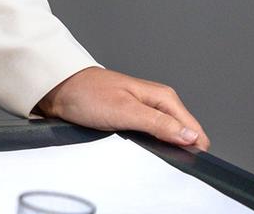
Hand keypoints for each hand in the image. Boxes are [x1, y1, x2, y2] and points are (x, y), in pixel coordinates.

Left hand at [32, 66, 209, 151]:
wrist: (59, 89)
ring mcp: (146, 112)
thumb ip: (159, 123)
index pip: (194, 130)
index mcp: (163, 97)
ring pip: (168, 138)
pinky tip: (139, 151)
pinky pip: (151, 139)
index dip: (193, 148)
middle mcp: (158, 103)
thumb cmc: (88, 94)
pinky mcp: (133, 120)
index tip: (184, 163)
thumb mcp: (126, 111)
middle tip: (160, 159)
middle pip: (183, 135)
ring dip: (162, 149)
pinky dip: (149, 147)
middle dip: (178, 150)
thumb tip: (190, 136)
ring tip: (148, 154)